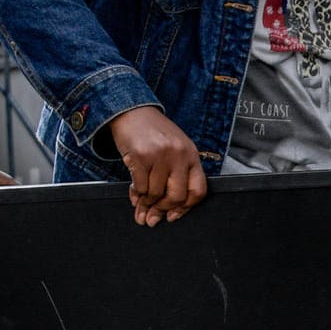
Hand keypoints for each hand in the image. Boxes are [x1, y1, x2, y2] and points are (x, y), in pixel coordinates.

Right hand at [108, 106, 206, 225]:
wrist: (132, 110)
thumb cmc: (154, 133)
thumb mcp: (175, 149)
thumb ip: (177, 174)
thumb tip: (169, 210)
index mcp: (191, 155)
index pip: (198, 190)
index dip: (185, 209)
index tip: (173, 216)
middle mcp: (179, 155)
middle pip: (177, 196)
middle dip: (163, 210)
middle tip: (153, 218)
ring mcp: (160, 155)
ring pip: (155, 193)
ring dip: (146, 203)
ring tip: (140, 207)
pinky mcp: (141, 155)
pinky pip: (140, 186)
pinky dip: (136, 194)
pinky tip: (134, 195)